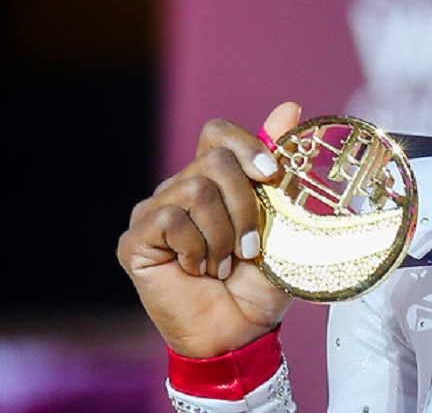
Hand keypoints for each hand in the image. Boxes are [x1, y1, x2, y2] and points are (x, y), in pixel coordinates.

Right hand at [117, 101, 300, 357]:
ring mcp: (153, 213)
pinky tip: (198, 270)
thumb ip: (277, 165)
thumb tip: (289, 107)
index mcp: (214, 180)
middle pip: (214, 160)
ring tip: (225, 264)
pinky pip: (170, 220)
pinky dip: (197, 249)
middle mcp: (180, 189)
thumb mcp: (283, 220)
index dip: (245, 146)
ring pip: (196, 190)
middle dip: (245, 203)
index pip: (218, 134)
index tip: (271, 175)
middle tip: (250, 246)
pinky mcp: (134, 241)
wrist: (240, 331)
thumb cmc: (262, 278)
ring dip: (223, 234)